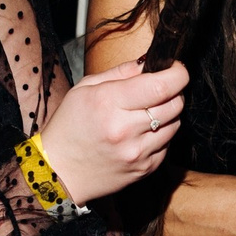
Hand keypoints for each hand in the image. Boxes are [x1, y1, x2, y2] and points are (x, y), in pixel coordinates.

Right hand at [38, 59, 189, 204]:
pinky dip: (160, 135)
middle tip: (158, 90)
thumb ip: (121, 72)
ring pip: (175, 124)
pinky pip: (167, 144)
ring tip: (145, 113)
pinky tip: (140, 134)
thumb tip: (149, 62)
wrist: (58, 172)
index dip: (177, 73)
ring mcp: (137, 152)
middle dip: (174, 92)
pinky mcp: (144, 169)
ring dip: (167, 114)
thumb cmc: (69, 126)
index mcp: (109, 102)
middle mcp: (126, 129)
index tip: (176, 69)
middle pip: (175, 103)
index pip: (162, 85)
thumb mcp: (85, 88)